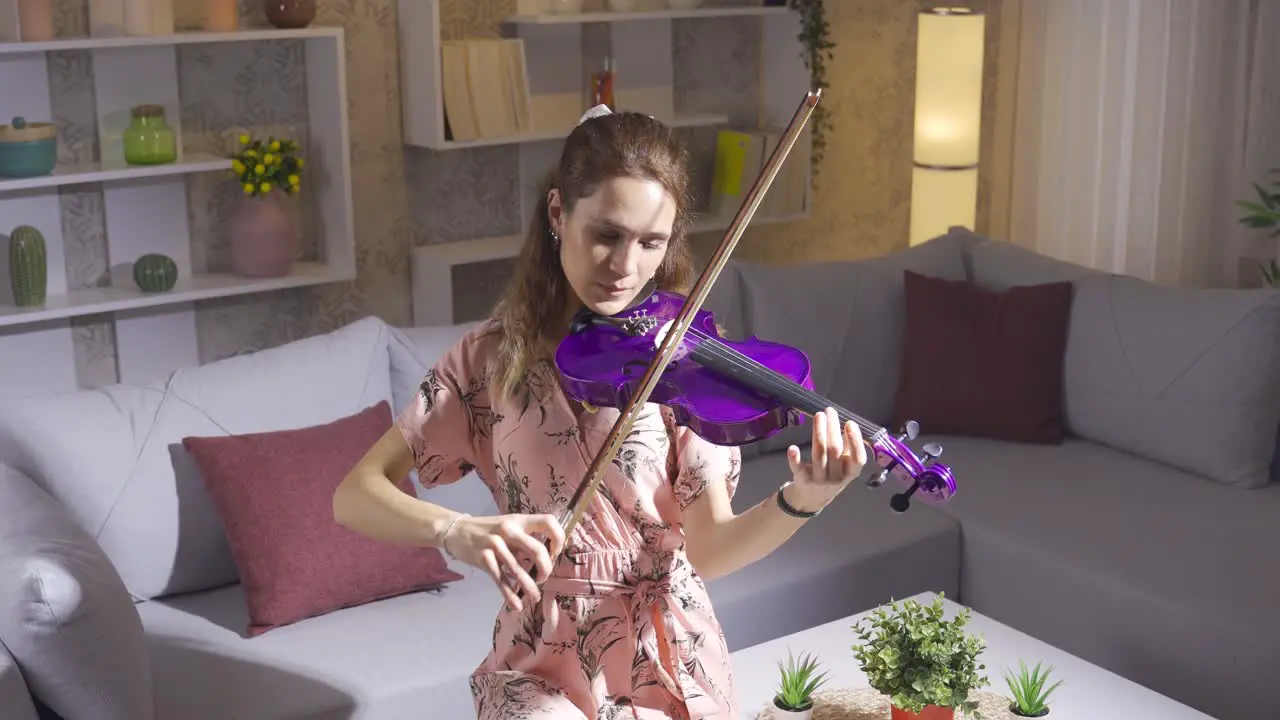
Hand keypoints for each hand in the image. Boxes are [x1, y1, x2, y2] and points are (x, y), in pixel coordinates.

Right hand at [442, 513, 564, 612]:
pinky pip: (501, 580)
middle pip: (537, 550)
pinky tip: (516, 605)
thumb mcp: (508, 524)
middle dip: (546, 569)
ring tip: (534, 597)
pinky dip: (510, 595)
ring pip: (519, 570)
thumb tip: (547, 556)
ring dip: (530, 587)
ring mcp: (495, 544)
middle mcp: (509, 530)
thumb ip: (525, 536)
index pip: (548, 522)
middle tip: (543, 578)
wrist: (456, 530)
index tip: (555, 553)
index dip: (558, 538)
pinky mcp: (483, 559)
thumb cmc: (488, 529)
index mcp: (519, 520)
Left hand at [784, 407, 867, 513]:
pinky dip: (795, 458)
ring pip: (819, 454)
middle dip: (833, 428)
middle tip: (830, 411)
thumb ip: (848, 449)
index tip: (850, 423)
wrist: (811, 499)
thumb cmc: (831, 476)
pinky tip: (792, 448)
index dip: (855, 442)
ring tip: (819, 416)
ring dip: (819, 433)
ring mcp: (818, 480)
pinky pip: (798, 468)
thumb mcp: (844, 467)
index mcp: (849, 474)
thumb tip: (849, 425)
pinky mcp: (802, 480)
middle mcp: (836, 478)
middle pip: (835, 451)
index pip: (857, 459)